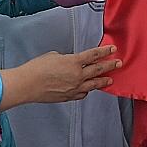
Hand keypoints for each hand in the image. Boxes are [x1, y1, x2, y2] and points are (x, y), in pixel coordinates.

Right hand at [2, 45, 120, 108]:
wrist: (28, 85)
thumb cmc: (37, 68)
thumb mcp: (54, 56)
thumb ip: (66, 59)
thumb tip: (70, 63)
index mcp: (74, 62)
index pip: (94, 55)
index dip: (104, 52)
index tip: (112, 50)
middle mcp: (77, 76)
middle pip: (98, 70)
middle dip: (110, 66)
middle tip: (118, 64)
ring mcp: (74, 88)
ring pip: (94, 84)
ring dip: (103, 81)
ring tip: (110, 79)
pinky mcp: (69, 97)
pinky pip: (83, 94)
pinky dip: (87, 90)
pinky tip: (89, 89)